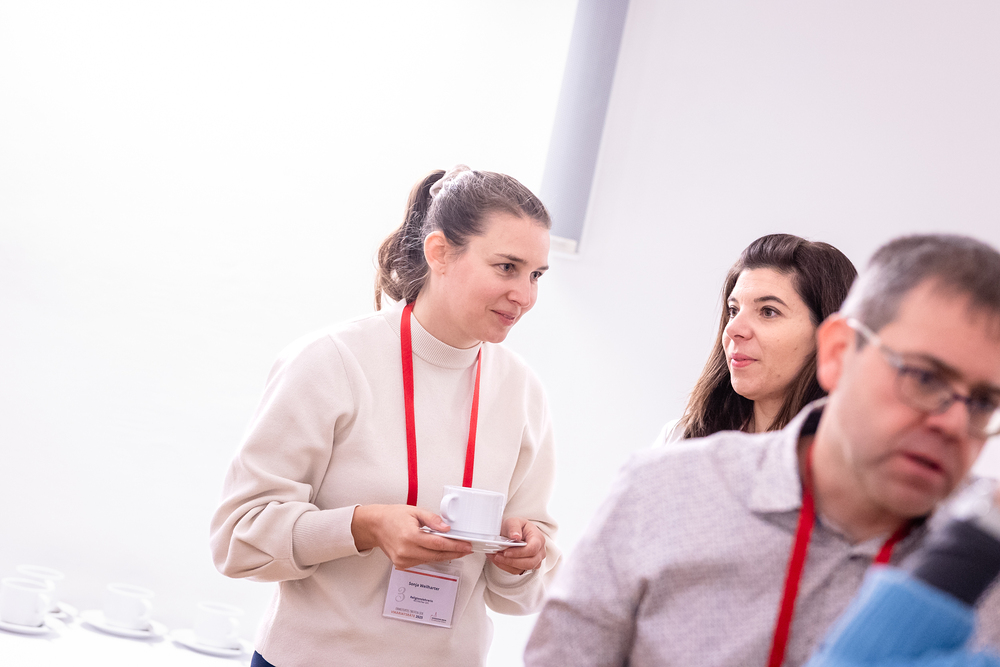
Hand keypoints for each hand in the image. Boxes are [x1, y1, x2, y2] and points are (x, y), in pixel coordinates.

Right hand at [351, 504, 472, 569]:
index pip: (438, 544)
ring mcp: (403, 560)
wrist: (375, 526)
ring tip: (457, 549)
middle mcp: (406, 551)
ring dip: (445, 555)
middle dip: (454, 552)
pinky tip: (440, 551)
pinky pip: (423, 562)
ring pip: (431, 560)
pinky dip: (433, 557)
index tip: (466, 545)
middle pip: (437, 555)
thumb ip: (433, 520)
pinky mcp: (402, 564)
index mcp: (410, 537)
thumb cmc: (393, 516)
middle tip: (466, 549)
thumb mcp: (415, 511)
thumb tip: (447, 528)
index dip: (455, 546)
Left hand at [487, 517, 545, 574]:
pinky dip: (505, 566)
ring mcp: (535, 561)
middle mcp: (539, 551)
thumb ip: (514, 527)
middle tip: (498, 555)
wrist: (513, 533)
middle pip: (530, 562)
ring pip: (523, 568)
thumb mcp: (514, 521)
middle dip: (512, 561)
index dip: (519, 552)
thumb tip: (515, 536)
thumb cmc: (516, 527)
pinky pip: (516, 571)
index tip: (506, 552)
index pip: (532, 549)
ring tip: (496, 556)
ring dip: (507, 564)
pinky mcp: (526, 567)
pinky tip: (498, 559)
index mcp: (538, 538)